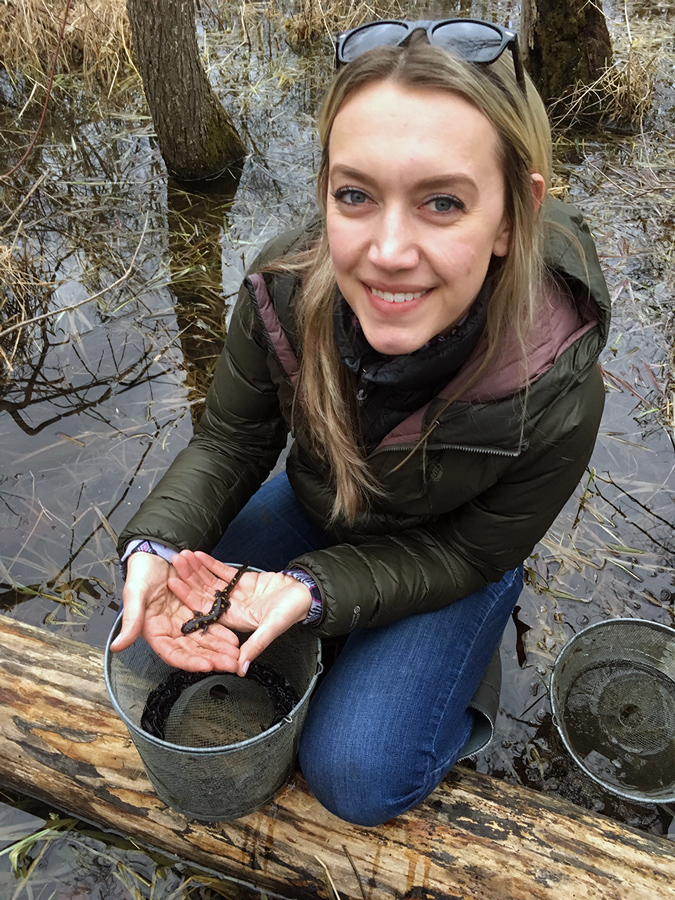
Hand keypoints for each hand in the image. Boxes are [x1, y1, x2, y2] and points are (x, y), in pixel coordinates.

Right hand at [110, 552, 239, 671]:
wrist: (156, 552)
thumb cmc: (141, 573)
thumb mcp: (134, 594)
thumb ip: (130, 620)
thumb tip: (117, 646)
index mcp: (155, 631)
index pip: (173, 653)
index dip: (190, 661)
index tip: (207, 666)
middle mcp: (172, 629)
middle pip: (193, 650)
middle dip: (212, 658)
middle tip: (230, 663)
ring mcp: (186, 620)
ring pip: (206, 639)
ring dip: (221, 648)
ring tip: (236, 653)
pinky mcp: (197, 609)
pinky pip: (212, 622)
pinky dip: (223, 630)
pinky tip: (235, 637)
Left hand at [168, 550, 313, 676]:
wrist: (305, 593)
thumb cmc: (291, 611)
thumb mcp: (273, 628)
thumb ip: (256, 646)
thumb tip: (241, 669)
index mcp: (234, 620)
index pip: (205, 609)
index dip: (189, 597)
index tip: (174, 584)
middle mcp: (231, 607)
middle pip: (204, 593)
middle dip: (189, 578)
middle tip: (174, 563)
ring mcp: (236, 593)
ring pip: (211, 581)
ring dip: (196, 569)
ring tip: (182, 555)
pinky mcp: (243, 581)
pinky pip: (223, 572)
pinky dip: (211, 563)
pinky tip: (199, 555)